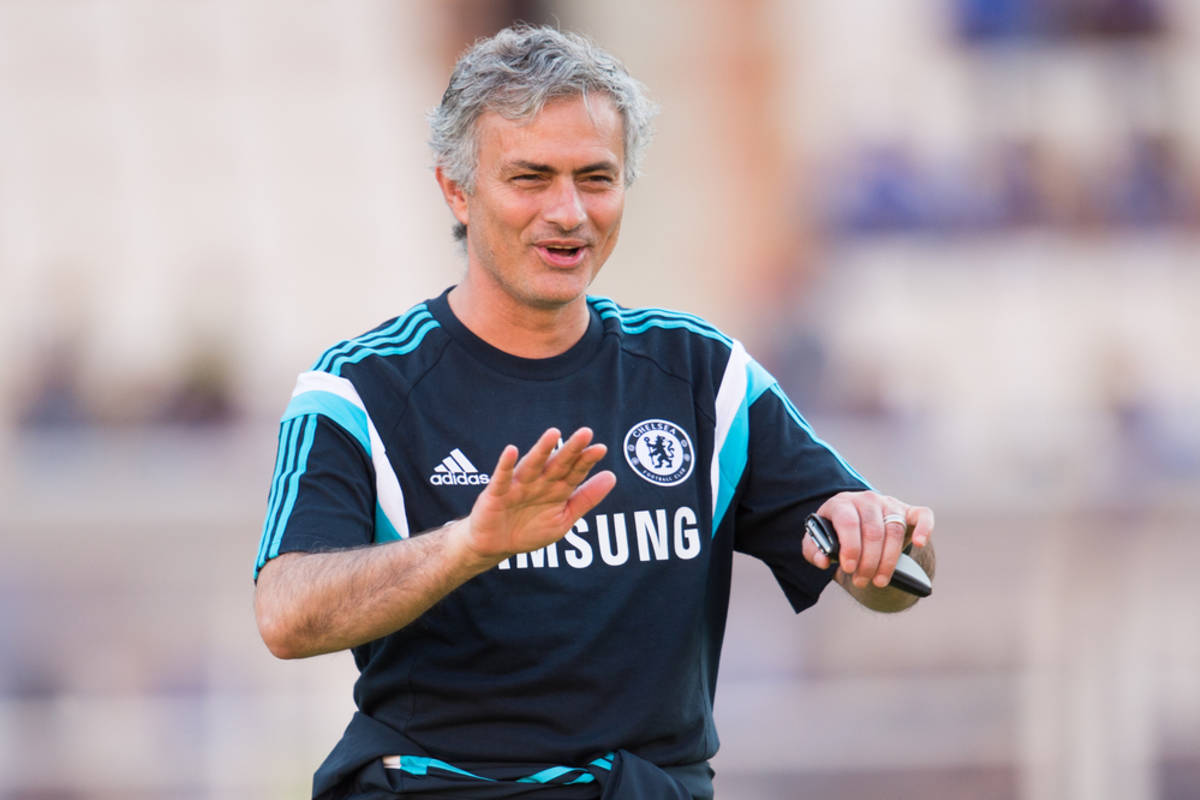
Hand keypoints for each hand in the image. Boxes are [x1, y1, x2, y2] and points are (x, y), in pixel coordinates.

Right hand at [460, 427, 616, 565]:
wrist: (497, 546)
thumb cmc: (530, 529)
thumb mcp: (563, 518)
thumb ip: (586, 498)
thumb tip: (612, 476)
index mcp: (557, 488)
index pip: (575, 472)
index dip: (587, 461)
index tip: (601, 449)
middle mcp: (539, 482)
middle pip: (558, 464)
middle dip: (571, 450)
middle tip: (586, 433)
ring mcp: (518, 486)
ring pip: (532, 465)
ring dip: (542, 450)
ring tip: (554, 434)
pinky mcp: (497, 493)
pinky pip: (502, 478)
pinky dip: (506, 464)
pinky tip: (511, 450)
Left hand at [803, 490, 933, 588]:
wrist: (855, 525)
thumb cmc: (835, 535)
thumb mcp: (818, 542)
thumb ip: (813, 552)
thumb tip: (823, 561)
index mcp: (841, 503)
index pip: (848, 522)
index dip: (850, 547)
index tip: (849, 568)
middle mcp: (866, 499)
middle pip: (873, 531)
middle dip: (868, 562)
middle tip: (862, 581)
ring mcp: (889, 504)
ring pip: (894, 530)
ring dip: (888, 560)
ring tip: (879, 581)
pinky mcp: (908, 511)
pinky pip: (922, 515)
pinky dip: (924, 528)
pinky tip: (918, 543)